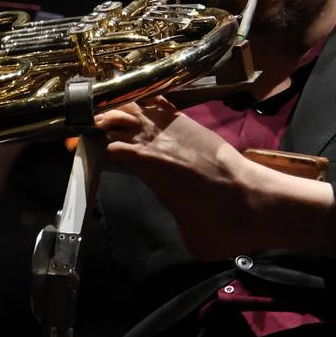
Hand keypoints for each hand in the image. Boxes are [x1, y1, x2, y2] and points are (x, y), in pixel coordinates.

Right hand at [94, 97, 335, 258]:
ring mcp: (180, 128)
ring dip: (122, 105)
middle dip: (99, 119)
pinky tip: (140, 101)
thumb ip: (170, 217)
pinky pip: (165, 104)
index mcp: (151, 165)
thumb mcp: (186, 235)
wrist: (261, 202)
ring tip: (106, 109)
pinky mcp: (196, 125)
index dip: (88, 145)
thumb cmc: (222, 227)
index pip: (109, 145)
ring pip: (141, 105)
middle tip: (84, 126)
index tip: (74, 148)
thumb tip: (174, 217)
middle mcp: (161, 141)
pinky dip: (149, 100)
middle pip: (120, 117)